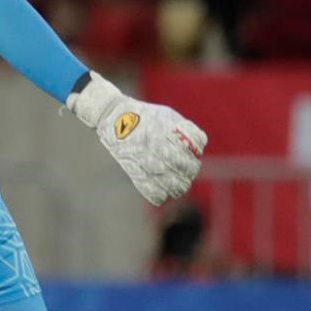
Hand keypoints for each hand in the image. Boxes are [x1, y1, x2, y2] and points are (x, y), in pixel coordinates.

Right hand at [67, 72, 206, 205]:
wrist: (111, 114)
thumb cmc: (144, 115)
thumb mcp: (167, 115)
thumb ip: (185, 129)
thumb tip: (199, 148)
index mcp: (161, 130)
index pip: (182, 153)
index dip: (191, 163)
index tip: (194, 163)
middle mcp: (150, 144)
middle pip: (176, 166)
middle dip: (186, 174)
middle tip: (188, 176)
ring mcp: (138, 156)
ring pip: (163, 179)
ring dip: (175, 187)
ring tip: (180, 188)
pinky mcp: (128, 165)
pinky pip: (144, 186)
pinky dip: (156, 195)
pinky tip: (163, 196)